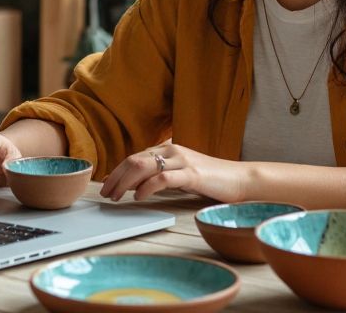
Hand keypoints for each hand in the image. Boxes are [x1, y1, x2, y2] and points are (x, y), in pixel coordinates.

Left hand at [99, 143, 248, 202]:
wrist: (240, 179)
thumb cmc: (210, 179)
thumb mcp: (181, 173)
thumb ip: (162, 173)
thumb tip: (136, 184)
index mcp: (168, 149)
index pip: (135, 157)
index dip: (117, 171)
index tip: (106, 184)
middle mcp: (172, 150)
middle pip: (134, 160)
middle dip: (116, 177)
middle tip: (106, 194)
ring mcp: (182, 160)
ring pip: (144, 166)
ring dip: (125, 182)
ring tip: (116, 196)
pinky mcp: (192, 174)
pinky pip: (163, 178)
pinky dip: (147, 187)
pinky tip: (139, 197)